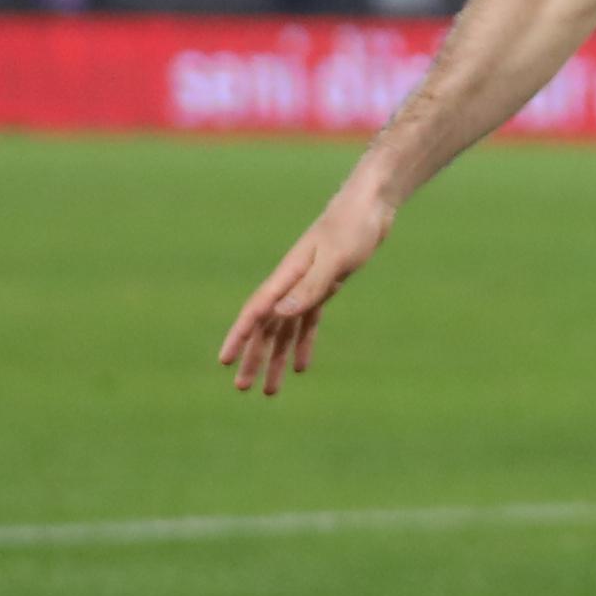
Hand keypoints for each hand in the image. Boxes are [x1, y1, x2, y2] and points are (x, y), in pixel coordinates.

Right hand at [218, 185, 391, 394]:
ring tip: (269, 390)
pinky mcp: (325, 286)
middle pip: (267, 328)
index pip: (256, 312)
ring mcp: (307, 286)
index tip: (223, 361)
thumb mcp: (335, 258)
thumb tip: (280, 315)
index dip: (239, 337)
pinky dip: (303, 344)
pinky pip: (308, 323)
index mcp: (287, 276)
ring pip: (285, 330)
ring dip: (276, 358)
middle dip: (253, 358)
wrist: (371, 205)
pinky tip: (301, 367)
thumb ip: (310, 287)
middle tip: (242, 388)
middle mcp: (291, 284)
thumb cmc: (352, 226)